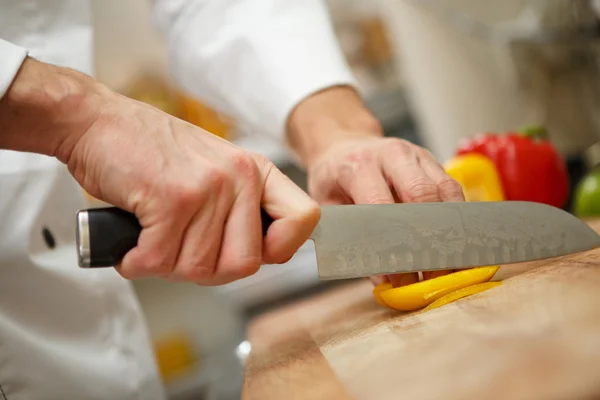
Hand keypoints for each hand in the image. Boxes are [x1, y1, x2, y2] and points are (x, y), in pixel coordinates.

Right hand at [1, 58, 319, 284]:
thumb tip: (255, 259)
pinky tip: (132, 242)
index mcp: (256, 171)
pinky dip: (138, 262)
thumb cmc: (151, 153)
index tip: (249, 250)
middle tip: (177, 252)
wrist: (98, 122)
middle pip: (245, 265)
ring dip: (166, 265)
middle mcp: (240, 176)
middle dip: (205, 270)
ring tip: (152, 239)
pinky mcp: (172, 199)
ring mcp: (208, 187)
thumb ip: (239, 211)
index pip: (304, 219)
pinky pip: (159, 261)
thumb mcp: (213, 171)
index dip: (279, 248)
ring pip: (199, 269)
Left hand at [287, 87, 464, 286]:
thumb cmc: (334, 180)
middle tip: (432, 274)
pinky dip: (455, 219)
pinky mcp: (433, 161)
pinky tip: (453, 244)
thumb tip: (384, 280)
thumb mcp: (328, 207)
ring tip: (448, 265)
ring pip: (445, 191)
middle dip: (429, 238)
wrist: (344, 145)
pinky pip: (452, 190)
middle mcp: (392, 154)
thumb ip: (350, 241)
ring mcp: (417, 155)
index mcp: (358, 165)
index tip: (400, 274)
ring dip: (449, 231)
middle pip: (421, 194)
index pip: (381, 204)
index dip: (393, 241)